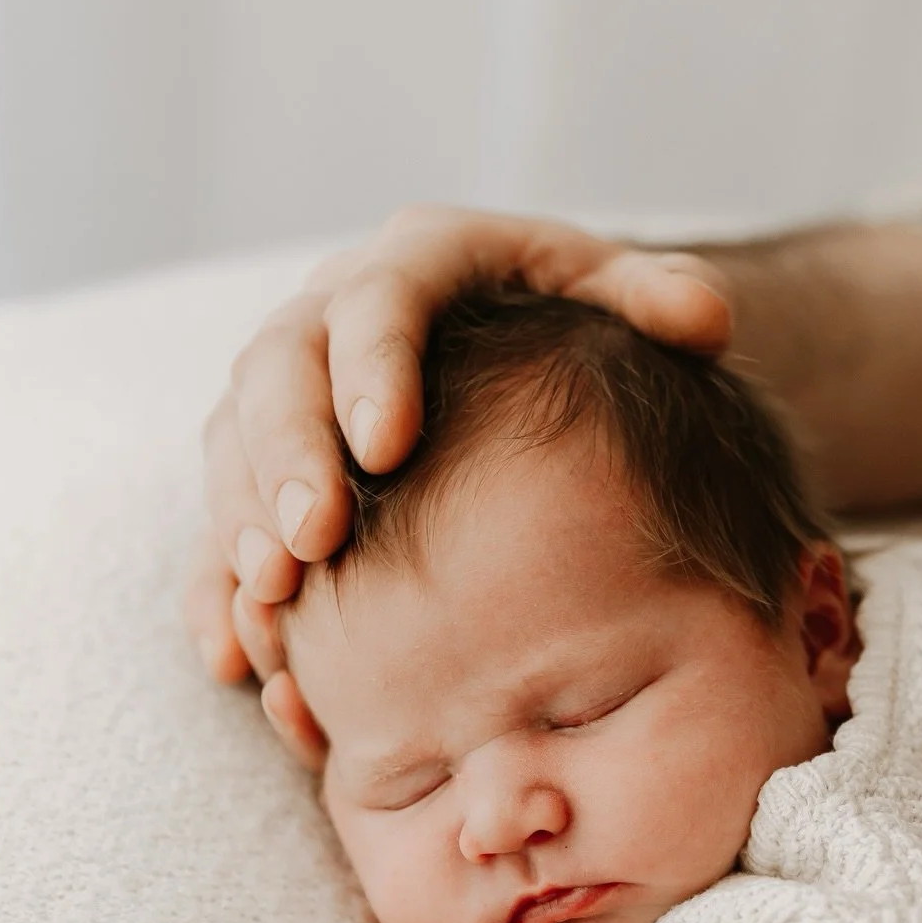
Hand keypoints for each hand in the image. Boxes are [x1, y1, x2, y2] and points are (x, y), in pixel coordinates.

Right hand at [186, 205, 732, 761]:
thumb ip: (661, 299)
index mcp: (418, 264)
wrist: (528, 343)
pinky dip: (218, 590)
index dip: (372, 369)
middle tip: (310, 546)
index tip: (384, 445)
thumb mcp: (624, 294)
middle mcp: (333, 317)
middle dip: (286, 459)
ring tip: (272, 598)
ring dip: (243, 520)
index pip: (379, 299)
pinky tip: (232, 658)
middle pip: (277, 370)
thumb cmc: (581, 321)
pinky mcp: (268, 464)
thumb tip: (702, 319)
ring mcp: (293, 393)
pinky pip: (224, 520)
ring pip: (233, 444)